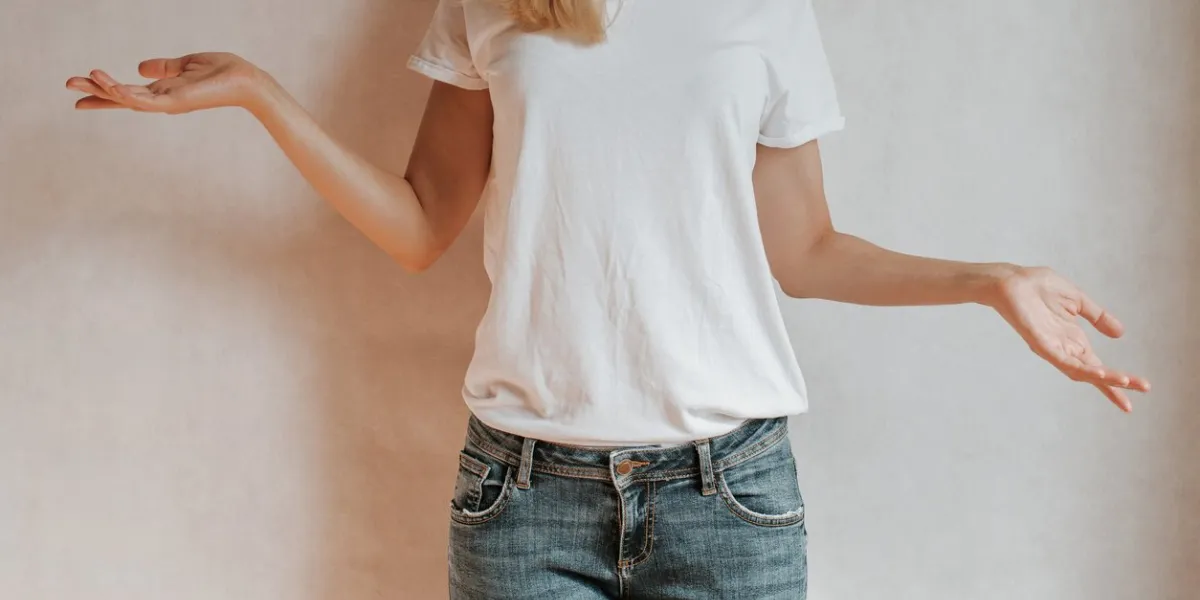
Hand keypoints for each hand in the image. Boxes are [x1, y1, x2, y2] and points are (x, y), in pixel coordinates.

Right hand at [66, 52, 268, 113]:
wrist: (245, 79)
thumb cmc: (222, 71)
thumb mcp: (185, 64)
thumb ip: (163, 67)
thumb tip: (140, 67)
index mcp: (163, 90)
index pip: (127, 91)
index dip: (104, 90)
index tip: (80, 86)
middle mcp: (162, 100)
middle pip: (121, 98)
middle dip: (96, 93)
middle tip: (69, 87)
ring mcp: (167, 103)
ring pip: (128, 99)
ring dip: (104, 90)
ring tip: (82, 78)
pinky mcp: (175, 103)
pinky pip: (144, 101)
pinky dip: (125, 93)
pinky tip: (109, 85)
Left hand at [986, 265, 1149, 411]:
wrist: (1011, 280)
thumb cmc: (1038, 287)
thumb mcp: (1077, 300)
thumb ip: (1098, 317)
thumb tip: (1121, 333)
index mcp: (1073, 339)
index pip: (1099, 365)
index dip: (1117, 378)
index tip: (1142, 387)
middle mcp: (1064, 347)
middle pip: (1094, 374)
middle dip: (1117, 384)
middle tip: (1142, 392)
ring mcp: (1052, 348)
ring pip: (1081, 372)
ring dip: (1104, 379)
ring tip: (1126, 382)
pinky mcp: (1041, 344)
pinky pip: (1064, 362)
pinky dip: (1083, 369)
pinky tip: (1100, 373)